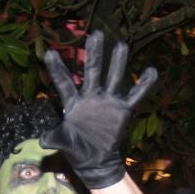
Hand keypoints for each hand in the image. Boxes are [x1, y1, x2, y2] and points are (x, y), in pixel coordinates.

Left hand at [39, 30, 156, 189]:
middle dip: (94, 53)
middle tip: (96, 34)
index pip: (64, 82)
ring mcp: (108, 100)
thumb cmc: (76, 148)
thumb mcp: (64, 143)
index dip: (57, 69)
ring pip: (114, 77)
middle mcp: (91, 96)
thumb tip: (43, 141)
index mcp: (73, 102)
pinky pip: (135, 95)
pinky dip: (144, 84)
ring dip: (118, 62)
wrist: (95, 159)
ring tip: (122, 44)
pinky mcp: (122, 109)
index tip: (49, 52)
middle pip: (92, 71)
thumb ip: (55, 138)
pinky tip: (151, 70)